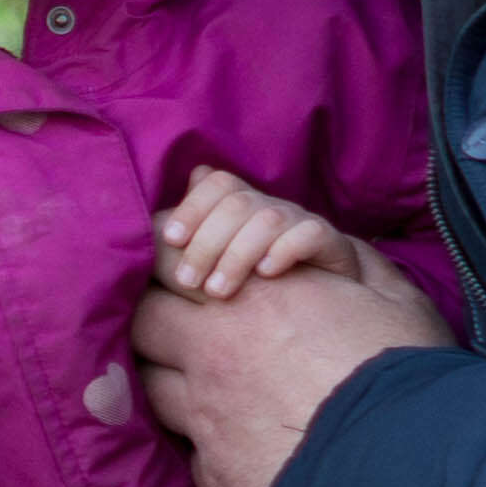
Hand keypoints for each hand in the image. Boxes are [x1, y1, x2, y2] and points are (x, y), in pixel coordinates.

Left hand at [130, 249, 446, 486]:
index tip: (186, 273)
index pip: (175, 262)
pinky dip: (201, 442)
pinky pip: (186, 449)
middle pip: (145, 323)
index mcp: (259, 300)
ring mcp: (207, 418)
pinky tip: (230, 443)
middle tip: (182, 328)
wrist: (403, 476)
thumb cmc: (409, 380)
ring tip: (202, 385)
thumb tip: (318, 243)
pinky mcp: (214, 476)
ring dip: (168, 381)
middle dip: (157, 322)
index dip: (173, 263)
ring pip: (151, 387)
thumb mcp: (396, 302)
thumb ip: (351, 265)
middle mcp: (217, 352)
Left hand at [147, 170, 361, 305]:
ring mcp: (302, 224)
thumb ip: (193, 245)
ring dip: (237, 254)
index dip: (193, 206)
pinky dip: (284, 250)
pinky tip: (266, 275)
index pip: (218, 184)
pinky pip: (310, 233)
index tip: (171, 239)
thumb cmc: (262, 285)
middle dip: (206, 242)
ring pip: (267, 219)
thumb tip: (155, 232)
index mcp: (246, 206)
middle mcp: (272, 208)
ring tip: (217, 291)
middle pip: (236, 204)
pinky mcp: (331, 244)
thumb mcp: (222, 266)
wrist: (329, 302)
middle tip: (187, 282)